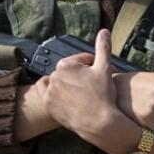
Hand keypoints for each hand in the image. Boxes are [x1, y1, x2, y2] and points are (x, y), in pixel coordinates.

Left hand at [42, 29, 128, 145]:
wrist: (99, 122)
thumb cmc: (104, 95)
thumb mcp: (105, 68)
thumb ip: (103, 47)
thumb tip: (104, 30)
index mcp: (66, 64)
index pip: (81, 61)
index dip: (94, 66)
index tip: (100, 76)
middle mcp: (54, 76)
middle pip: (70, 72)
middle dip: (81, 76)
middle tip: (93, 86)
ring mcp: (49, 91)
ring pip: (60, 82)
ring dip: (68, 84)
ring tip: (82, 94)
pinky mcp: (48, 105)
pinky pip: (47, 94)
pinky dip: (53, 93)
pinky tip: (65, 97)